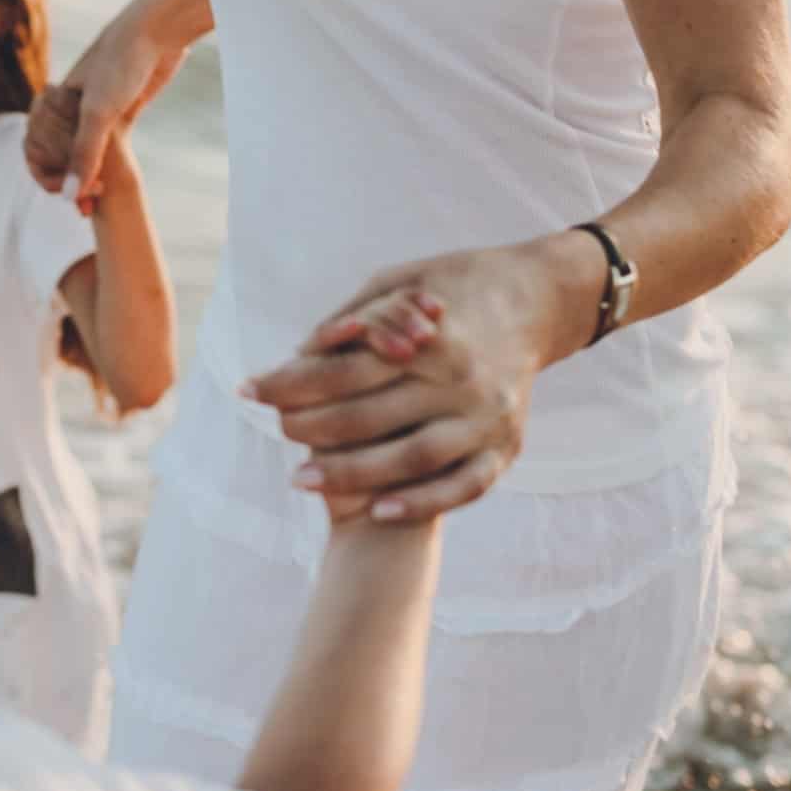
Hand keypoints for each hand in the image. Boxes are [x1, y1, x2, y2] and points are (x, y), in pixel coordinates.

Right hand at [26, 8, 187, 211]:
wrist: (158, 30)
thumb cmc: (122, 63)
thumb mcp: (100, 113)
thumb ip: (84, 155)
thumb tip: (68, 196)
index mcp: (53, 102)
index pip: (36, 151)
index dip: (49, 179)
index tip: (72, 198)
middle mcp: (69, 106)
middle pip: (58, 155)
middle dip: (68, 183)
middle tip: (87, 208)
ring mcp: (95, 109)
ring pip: (83, 153)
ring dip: (86, 179)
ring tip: (96, 203)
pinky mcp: (120, 111)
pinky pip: (106, 147)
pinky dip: (105, 167)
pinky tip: (111, 186)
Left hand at [245, 238, 602, 521]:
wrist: (539, 299)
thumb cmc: (455, 284)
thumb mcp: (402, 279)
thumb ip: (355, 316)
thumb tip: (304, 352)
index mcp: (433, 337)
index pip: (347, 369)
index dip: (292, 382)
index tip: (251, 390)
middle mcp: (461, 381)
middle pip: (369, 416)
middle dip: (310, 428)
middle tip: (275, 432)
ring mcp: (487, 419)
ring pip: (410, 458)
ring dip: (350, 473)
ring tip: (301, 478)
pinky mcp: (507, 447)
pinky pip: (462, 486)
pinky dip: (420, 502)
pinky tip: (378, 511)